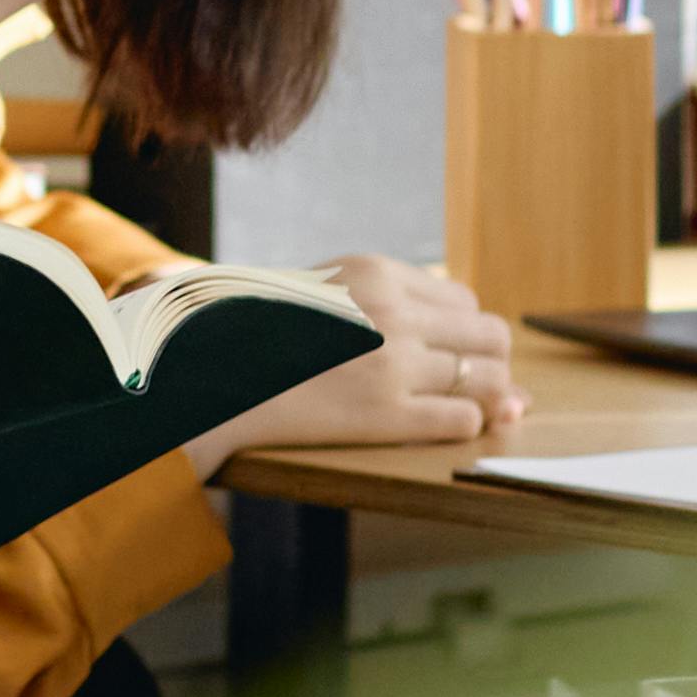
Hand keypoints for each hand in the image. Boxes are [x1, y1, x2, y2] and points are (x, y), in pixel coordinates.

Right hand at [190, 256, 527, 472]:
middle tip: (471, 384)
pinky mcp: (385, 415)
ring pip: (487, 379)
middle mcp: (391, 312)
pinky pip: (462, 419)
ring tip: (462, 408)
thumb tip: (456, 315)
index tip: (447, 352)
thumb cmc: (263, 336)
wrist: (207, 377)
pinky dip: (464, 425)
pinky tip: (442, 425)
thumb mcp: (323, 289)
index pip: (463, 300)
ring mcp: (392, 365)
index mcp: (375, 271)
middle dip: (489, 363)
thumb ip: (384, 298)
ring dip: (487, 398)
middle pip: (490, 336)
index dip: (462, 332)